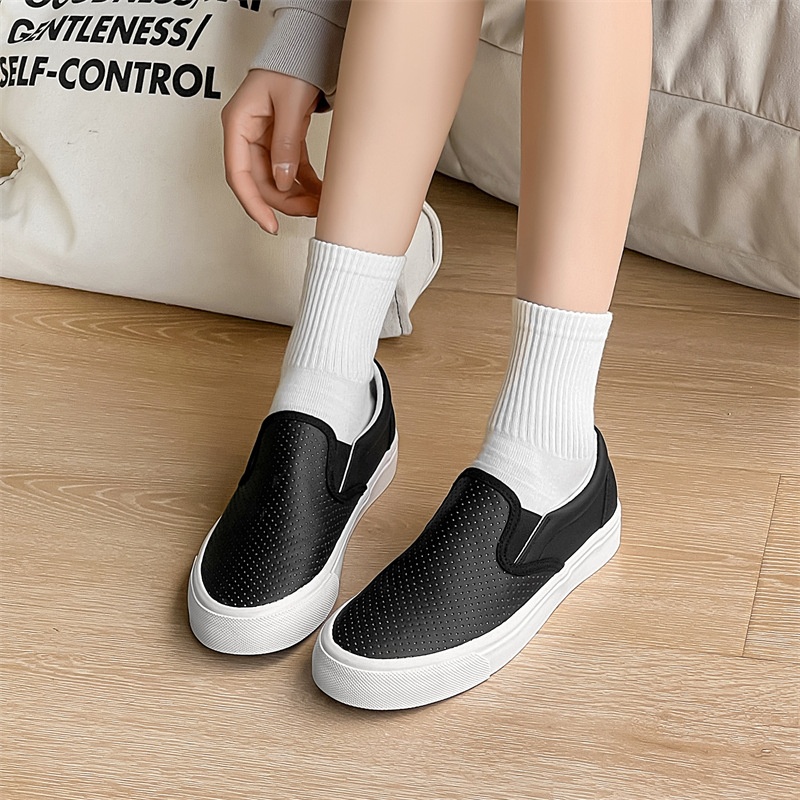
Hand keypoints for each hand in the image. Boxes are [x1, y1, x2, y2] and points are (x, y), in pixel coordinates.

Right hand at [221, 69, 323, 234]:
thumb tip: (283, 181)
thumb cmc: (291, 66)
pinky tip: (320, 192)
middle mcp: (246, 135)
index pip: (238, 175)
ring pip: (275, 180)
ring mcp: (263, 140)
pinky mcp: (280, 142)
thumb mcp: (289, 104)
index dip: (253, 204)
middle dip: (284, 201)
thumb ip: (285, 143)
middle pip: (259, 182)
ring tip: (320, 203)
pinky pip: (289, 170)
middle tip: (311, 211)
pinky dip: (304, 183)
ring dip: (296, 196)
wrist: (306, 49)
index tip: (269, 224)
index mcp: (238, 125)